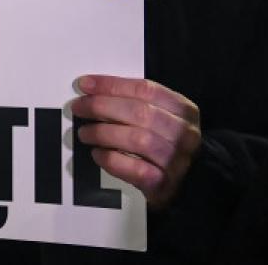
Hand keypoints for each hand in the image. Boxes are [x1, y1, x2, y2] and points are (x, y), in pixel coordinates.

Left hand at [71, 75, 201, 207]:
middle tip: (79, 108)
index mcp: (184, 110)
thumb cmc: (165, 143)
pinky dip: (110, 159)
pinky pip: (134, 168)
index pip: (145, 90)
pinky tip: (98, 153)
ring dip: (103, 133)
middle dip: (102, 106)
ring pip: (137, 139)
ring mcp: (176, 159)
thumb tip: (93, 91)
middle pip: (140, 112)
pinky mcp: (163, 183)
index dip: (111, 85)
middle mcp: (184, 133)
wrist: (187, 182)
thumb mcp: (160, 116)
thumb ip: (134, 102)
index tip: (85, 84)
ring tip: (84, 133)